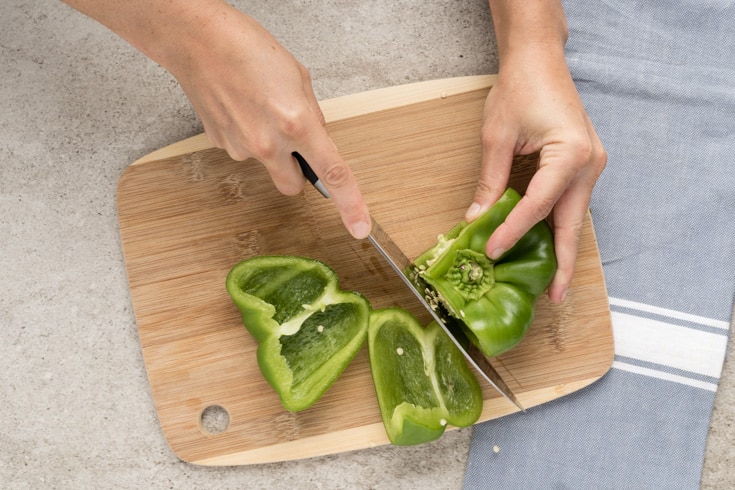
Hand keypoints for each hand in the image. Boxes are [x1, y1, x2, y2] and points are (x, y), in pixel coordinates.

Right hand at [168, 8, 370, 237]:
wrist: (199, 41)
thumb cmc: (248, 50)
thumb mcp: (299, 79)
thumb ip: (312, 116)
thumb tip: (317, 139)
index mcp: (297, 123)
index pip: (332, 173)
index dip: (350, 204)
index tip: (360, 227)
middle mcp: (269, 143)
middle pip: (293, 186)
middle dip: (297, 172)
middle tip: (292, 142)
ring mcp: (242, 148)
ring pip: (266, 165)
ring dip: (269, 148)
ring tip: (258, 108)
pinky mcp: (222, 145)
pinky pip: (244, 150)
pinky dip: (247, 135)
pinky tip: (241, 108)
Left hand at [466, 46, 605, 302]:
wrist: (539, 60)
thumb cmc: (520, 87)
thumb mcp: (496, 138)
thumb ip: (490, 183)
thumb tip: (477, 221)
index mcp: (571, 154)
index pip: (538, 205)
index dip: (513, 232)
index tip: (492, 251)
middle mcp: (589, 164)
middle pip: (572, 223)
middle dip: (563, 262)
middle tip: (555, 297)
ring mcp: (590, 165)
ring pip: (573, 216)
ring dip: (561, 246)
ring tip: (551, 282)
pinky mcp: (582, 164)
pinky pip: (569, 202)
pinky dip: (556, 225)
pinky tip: (545, 245)